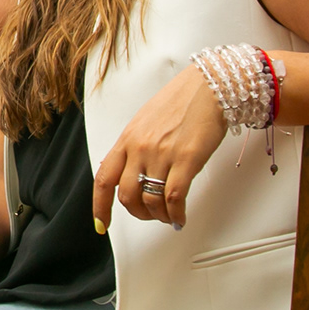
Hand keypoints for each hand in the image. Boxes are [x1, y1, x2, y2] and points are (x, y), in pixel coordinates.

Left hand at [91, 64, 225, 229]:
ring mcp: (162, 154)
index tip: (101, 224)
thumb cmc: (180, 101)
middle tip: (149, 216)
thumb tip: (125, 173)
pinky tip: (180, 217)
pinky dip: (176, 214)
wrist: (208, 86)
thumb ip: (133, 148)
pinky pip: (174, 198)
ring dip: (159, 216)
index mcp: (127, 139)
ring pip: (151, 201)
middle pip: (127, 196)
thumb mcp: (144, 122)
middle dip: (137, 214)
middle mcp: (140, 148)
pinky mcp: (186, 159)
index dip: (100, 207)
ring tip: (168, 216)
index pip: (104, 179)